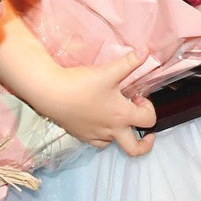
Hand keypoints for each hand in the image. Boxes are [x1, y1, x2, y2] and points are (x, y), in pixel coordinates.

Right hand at [30, 51, 155, 156]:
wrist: (51, 93)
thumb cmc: (81, 84)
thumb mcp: (109, 71)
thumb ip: (130, 62)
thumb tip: (146, 51)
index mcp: (121, 116)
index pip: (149, 120)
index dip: (149, 108)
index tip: (138, 97)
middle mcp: (110, 131)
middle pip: (135, 149)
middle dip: (145, 143)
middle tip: (145, 130)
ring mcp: (95, 135)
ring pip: (114, 142)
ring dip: (121, 132)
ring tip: (117, 115)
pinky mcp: (81, 135)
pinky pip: (98, 141)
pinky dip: (104, 134)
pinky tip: (99, 119)